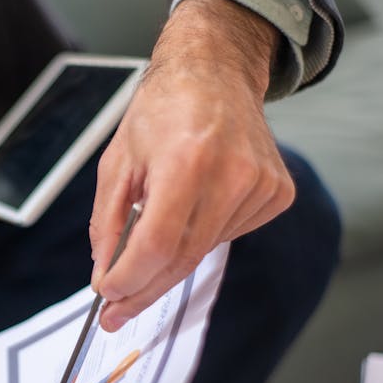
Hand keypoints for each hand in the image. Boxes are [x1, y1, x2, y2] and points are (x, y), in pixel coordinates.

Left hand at [90, 0, 293, 330]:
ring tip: (159, 217)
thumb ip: (106, 222)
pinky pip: (229, 235)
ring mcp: (261, 185)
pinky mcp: (278, 193)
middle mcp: (231, 174)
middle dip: (143, 290)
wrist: (216, 72)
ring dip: (171, 255)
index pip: (155, 245)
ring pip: (204, 251)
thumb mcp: (118, 160)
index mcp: (186, 160)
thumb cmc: (164, 109)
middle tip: (116, 311)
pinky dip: (202, 233)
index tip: (106, 297)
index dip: (128, 280)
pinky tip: (196, 201)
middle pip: (182, 260)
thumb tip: (105, 275)